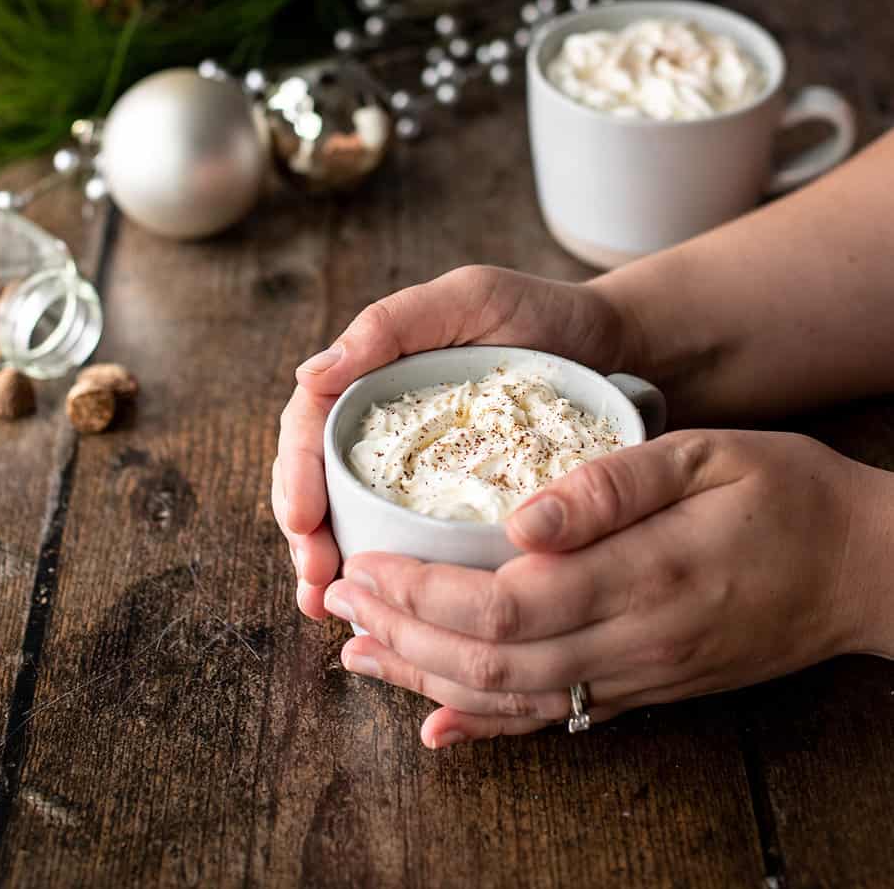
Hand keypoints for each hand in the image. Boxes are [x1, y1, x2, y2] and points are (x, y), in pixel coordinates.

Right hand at [272, 265, 625, 617]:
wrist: (616, 348)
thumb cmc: (542, 313)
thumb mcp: (471, 298)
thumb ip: (395, 323)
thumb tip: (312, 373)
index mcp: (372, 376)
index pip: (310, 426)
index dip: (296, 474)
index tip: (304, 520)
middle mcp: (385, 424)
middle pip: (318, 480)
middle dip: (306, 535)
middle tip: (316, 582)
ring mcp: (418, 465)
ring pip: (351, 517)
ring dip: (331, 565)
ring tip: (327, 607)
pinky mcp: (457, 500)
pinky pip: (409, 538)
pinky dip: (390, 577)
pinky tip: (385, 612)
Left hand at [324, 429, 887, 747]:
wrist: (861, 570)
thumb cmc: (786, 494)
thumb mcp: (706, 455)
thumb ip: (611, 484)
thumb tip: (520, 517)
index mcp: (640, 574)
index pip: (503, 604)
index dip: (420, 593)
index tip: (363, 563)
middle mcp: (632, 642)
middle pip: (490, 662)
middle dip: (401, 633)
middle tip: (338, 600)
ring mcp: (639, 677)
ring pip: (511, 700)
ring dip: (425, 680)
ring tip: (360, 652)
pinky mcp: (648, 690)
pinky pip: (555, 721)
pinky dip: (487, 725)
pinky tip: (439, 721)